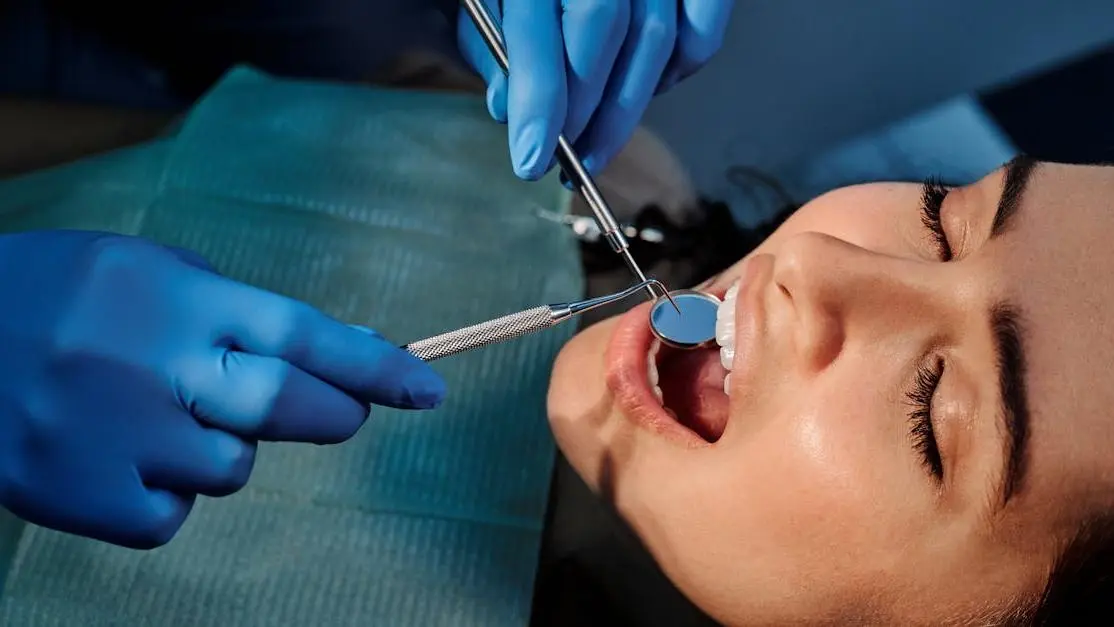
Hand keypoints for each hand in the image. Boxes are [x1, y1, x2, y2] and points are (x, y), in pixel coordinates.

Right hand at [0, 231, 444, 548]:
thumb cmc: (56, 297)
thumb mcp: (144, 270)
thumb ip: (229, 310)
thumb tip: (327, 354)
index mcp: (173, 299)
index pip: (299, 333)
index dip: (373, 366)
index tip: (427, 390)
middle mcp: (149, 366)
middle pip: (285, 405)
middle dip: (335, 412)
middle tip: (342, 410)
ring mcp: (114, 437)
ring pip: (232, 470)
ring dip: (224, 449)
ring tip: (160, 416)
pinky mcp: (81, 498)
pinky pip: (171, 515)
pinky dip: (165, 492)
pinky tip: (120, 454)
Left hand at [457, 0, 733, 179]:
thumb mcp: (485, 0)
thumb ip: (491, 43)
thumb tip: (509, 110)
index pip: (537, 29)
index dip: (538, 101)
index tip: (532, 161)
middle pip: (605, 29)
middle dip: (587, 110)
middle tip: (570, 160)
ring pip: (656, 35)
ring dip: (628, 104)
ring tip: (599, 144)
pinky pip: (704, 20)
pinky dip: (683, 63)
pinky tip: (649, 87)